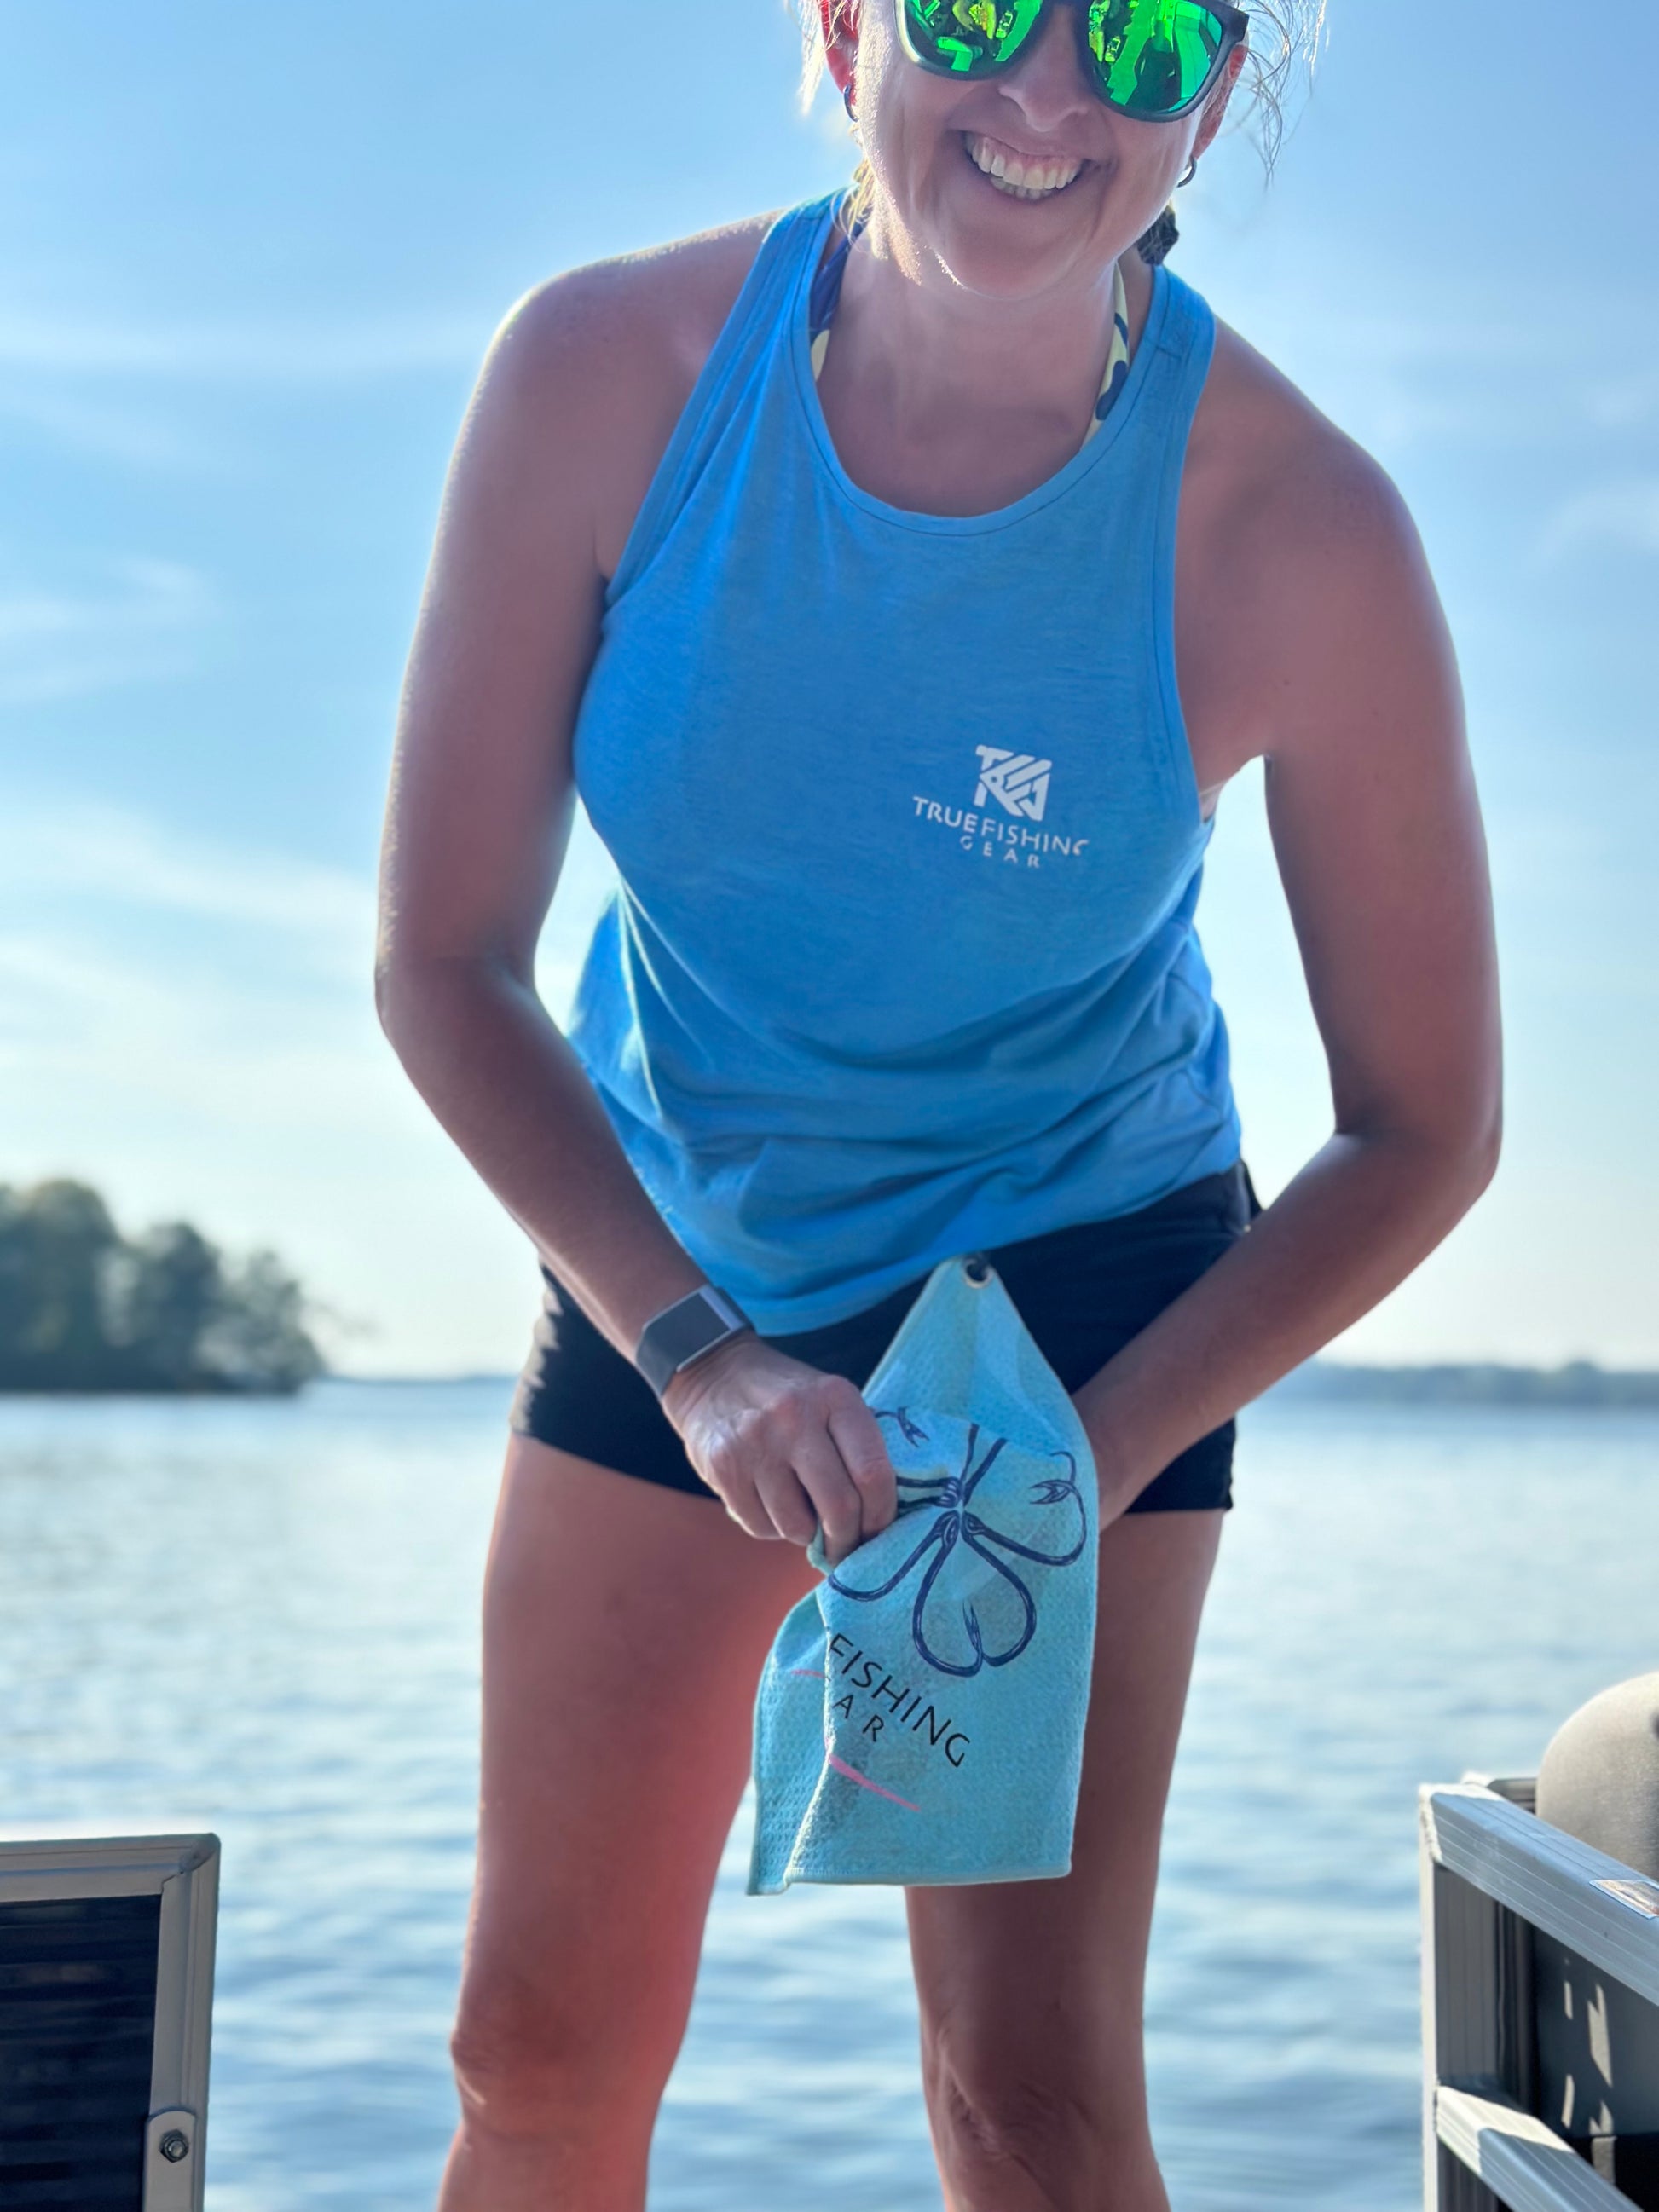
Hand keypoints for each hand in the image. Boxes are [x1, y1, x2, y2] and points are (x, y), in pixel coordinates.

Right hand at [660, 1335, 897, 1564]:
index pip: (873, 1473)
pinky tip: (769, 1501)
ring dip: (806, 1535)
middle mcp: (795, 1418)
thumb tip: (877, 1521)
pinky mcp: (723, 1467)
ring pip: (797, 1526)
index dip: (882, 1515)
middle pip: (839, 1507)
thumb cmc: (788, 1398)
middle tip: (847, 1548)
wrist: (714, 1373)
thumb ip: (856, 1448)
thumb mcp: (829, 1401)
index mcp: (835, 1397)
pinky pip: (760, 1526)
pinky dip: (772, 1527)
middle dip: (847, 1541)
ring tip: (802, 1514)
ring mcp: (755, 1443)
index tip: (878, 1531)